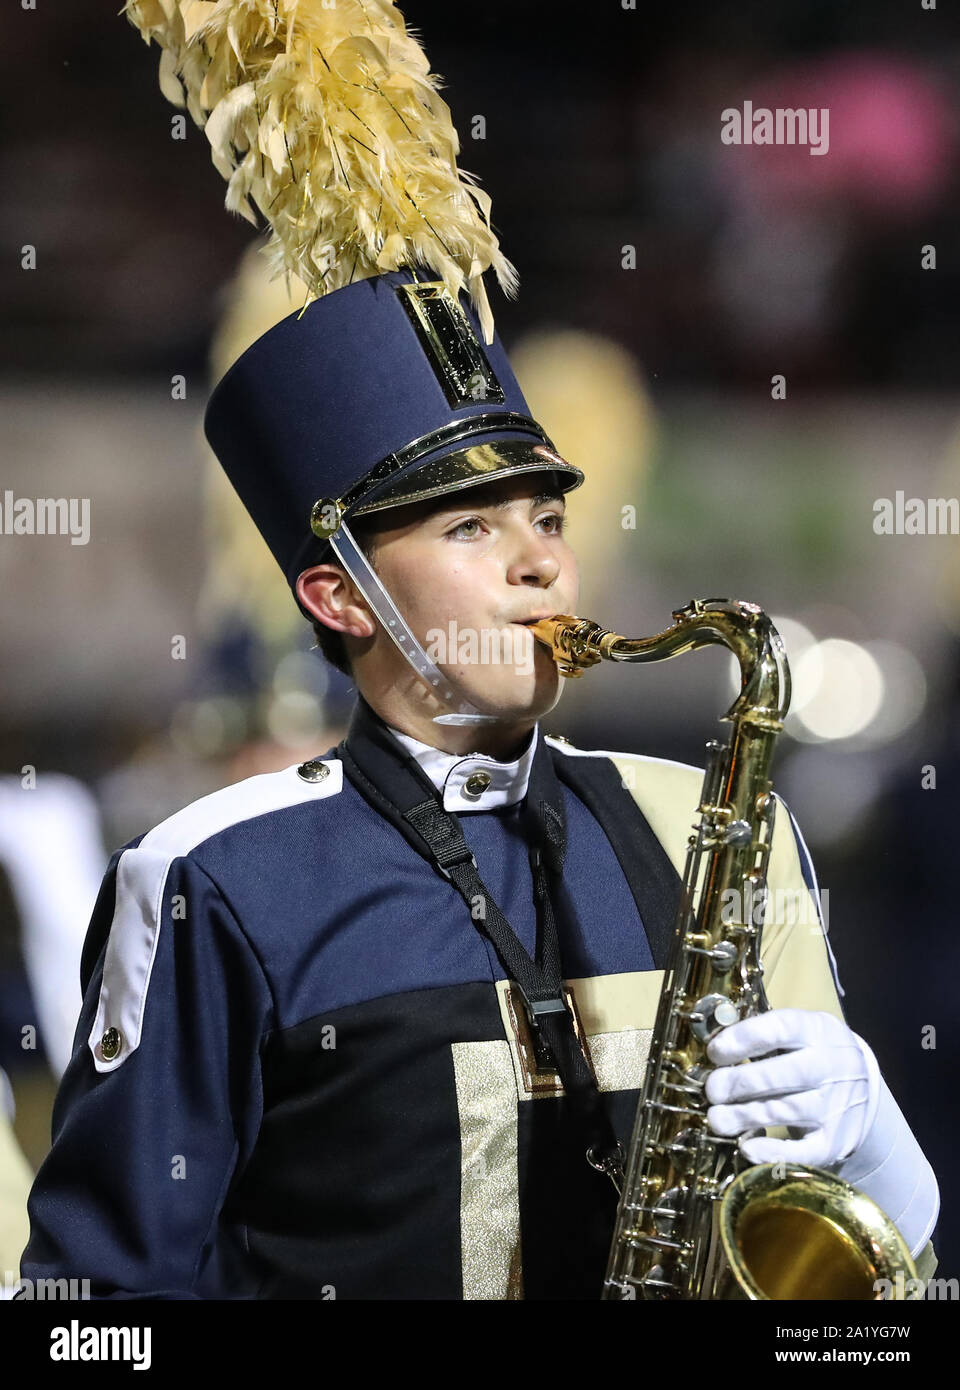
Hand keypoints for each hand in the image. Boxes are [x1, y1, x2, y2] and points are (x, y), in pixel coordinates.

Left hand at [703, 1008, 878, 1166]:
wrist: (866, 1089)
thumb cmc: (814, 1054)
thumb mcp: (800, 1032)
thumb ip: (763, 1035)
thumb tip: (714, 1048)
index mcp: (818, 1030)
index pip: (781, 1028)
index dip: (743, 1039)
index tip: (715, 1052)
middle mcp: (832, 1065)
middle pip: (784, 1073)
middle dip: (740, 1082)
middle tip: (713, 1090)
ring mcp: (836, 1105)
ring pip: (786, 1111)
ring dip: (745, 1116)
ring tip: (717, 1119)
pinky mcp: (835, 1142)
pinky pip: (803, 1151)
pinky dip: (773, 1152)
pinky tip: (747, 1147)